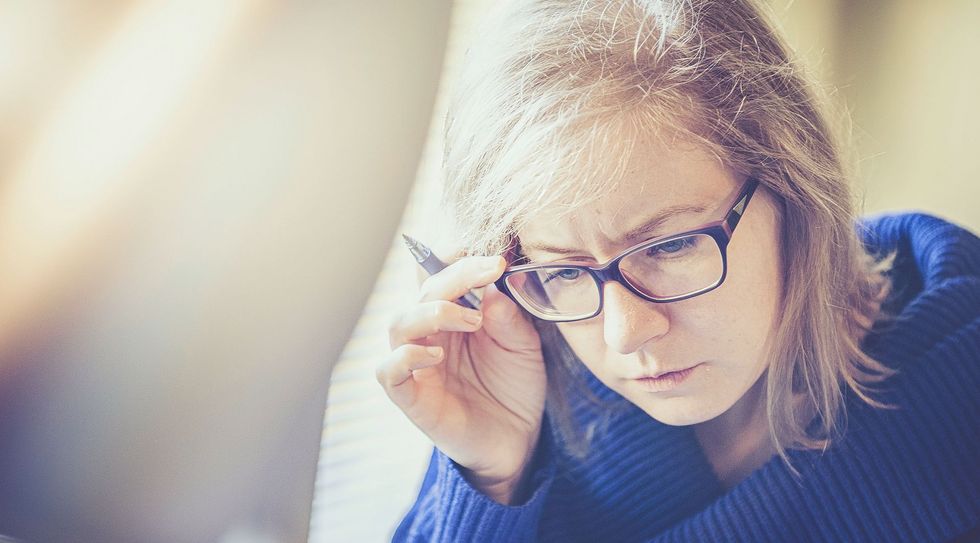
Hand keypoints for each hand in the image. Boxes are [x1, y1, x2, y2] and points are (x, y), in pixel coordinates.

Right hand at [378, 255, 545, 502]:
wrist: (517, 439)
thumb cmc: (514, 386)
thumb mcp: (523, 345)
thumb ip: (509, 317)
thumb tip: (492, 287)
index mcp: (454, 314)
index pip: (442, 274)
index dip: (462, 261)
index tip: (496, 260)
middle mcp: (430, 333)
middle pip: (421, 291)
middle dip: (454, 277)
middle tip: (489, 275)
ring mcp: (417, 364)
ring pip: (398, 323)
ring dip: (431, 312)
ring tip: (472, 320)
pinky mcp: (411, 397)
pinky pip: (388, 371)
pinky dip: (405, 358)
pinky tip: (437, 356)